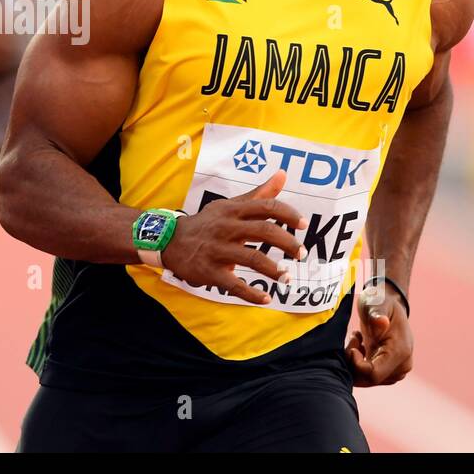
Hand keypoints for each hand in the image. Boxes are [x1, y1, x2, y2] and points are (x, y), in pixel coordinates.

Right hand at [158, 170, 307, 305]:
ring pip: (252, 258)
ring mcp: (217, 250)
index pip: (266, 206)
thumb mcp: (230, 205)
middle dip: (287, 243)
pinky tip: (267, 299)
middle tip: (301, 253)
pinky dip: (252, 294)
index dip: (288, 214)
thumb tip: (282, 174)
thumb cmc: (208, 223)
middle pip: (263, 231)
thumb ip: (258, 194)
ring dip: (274, 269)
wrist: (170, 241)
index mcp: (233, 210)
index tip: (304, 224)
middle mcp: (226, 227)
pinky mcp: (210, 271)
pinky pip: (234, 285)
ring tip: (287, 277)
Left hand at [346, 282, 413, 385]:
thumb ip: (377, 313)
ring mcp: (397, 370)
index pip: (373, 374)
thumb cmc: (380, 301)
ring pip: (367, 380)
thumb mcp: (376, 303)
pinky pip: (369, 376)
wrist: (389, 303)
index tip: (352, 345)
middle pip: (369, 380)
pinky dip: (360, 363)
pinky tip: (361, 345)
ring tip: (359, 339)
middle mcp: (402, 366)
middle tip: (354, 340)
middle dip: (354, 363)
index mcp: (399, 352)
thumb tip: (381, 321)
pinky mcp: (390, 371)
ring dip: (357, 362)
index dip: (356, 364)